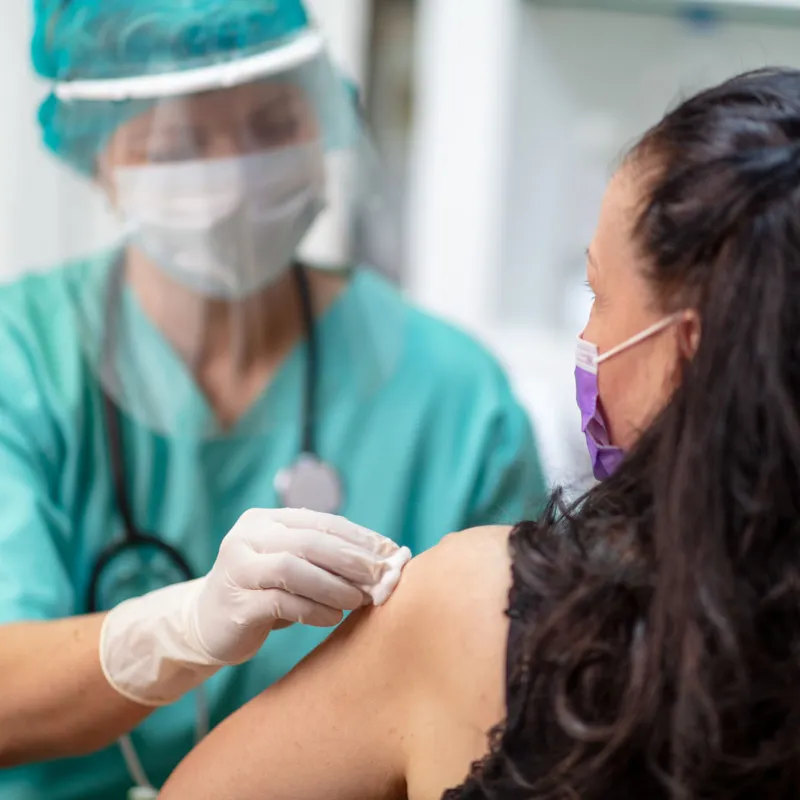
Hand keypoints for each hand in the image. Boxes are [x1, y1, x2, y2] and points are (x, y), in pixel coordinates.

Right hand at [190, 507, 407, 664]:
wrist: (204, 626)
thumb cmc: (262, 593)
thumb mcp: (291, 567)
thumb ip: (325, 559)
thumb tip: (387, 560)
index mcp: (264, 520)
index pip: (322, 522)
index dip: (361, 537)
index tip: (393, 553)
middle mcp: (247, 536)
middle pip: (310, 541)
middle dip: (353, 559)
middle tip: (383, 577)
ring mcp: (237, 568)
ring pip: (294, 568)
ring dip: (334, 585)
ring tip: (360, 600)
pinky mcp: (236, 604)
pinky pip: (281, 603)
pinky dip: (313, 610)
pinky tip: (334, 618)